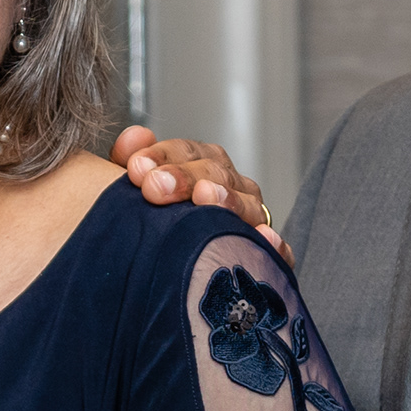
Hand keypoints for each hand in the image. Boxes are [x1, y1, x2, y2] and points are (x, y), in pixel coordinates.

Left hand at [111, 125, 290, 261]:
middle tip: (155, 187)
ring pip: (245, 203)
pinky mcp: (266, 251)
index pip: (186, 151)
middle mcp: (230, 185)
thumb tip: (134, 137)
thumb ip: (134, 161)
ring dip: (226, 200)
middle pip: (213, 173)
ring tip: (206, 197)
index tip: (136, 168)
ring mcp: (251, 216)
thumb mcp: (140, 189)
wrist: (177, 274)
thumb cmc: (158, 223)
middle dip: (183, 177)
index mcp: (201, 165)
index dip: (161, 155)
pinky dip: (273, 243)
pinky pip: (276, 248)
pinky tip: (264, 240)